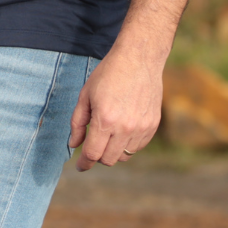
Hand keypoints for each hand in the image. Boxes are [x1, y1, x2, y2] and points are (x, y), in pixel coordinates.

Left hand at [68, 43, 163, 169]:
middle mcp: (125, 128)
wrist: (138, 61)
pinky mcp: (152, 127)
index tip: (79, 167)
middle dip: (97, 156)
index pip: (93, 153)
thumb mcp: (85, 95)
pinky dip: (127, 145)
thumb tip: (74, 145)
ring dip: (112, 151)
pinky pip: (137, 147)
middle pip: (109, 159)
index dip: (84, 163)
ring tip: (106, 133)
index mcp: (105, 120)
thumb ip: (77, 122)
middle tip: (91, 145)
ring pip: (124, 156)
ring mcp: (141, 129)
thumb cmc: (107, 75)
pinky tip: (121, 129)